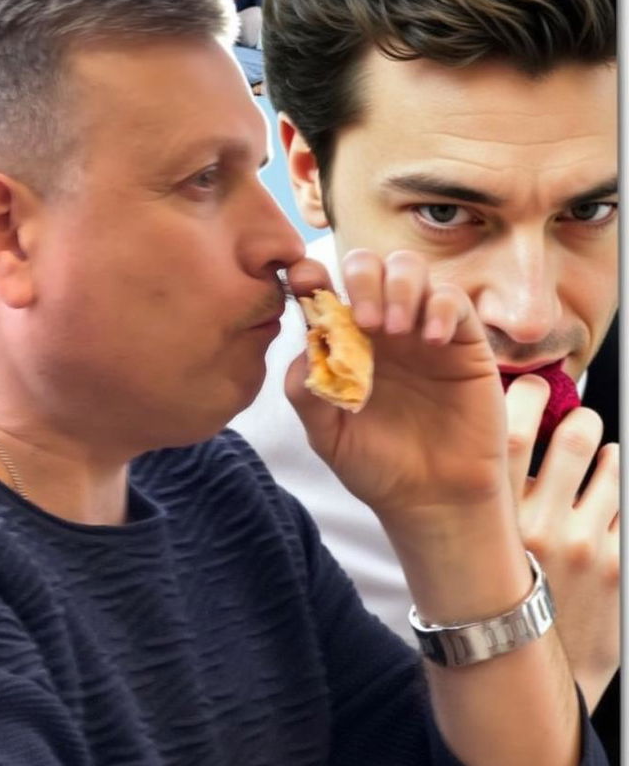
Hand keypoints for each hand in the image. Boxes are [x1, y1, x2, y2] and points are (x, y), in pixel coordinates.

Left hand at [286, 249, 508, 520]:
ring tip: (395, 331)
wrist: (433, 500)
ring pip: (411, 270)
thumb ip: (306, 391)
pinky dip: (440, 309)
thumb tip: (302, 347)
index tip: (306, 281)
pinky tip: (431, 340)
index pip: (326, 290)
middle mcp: (383, 328)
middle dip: (363, 278)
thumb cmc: (379, 467)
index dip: (313, 275)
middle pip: (370, 265)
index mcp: (345, 342)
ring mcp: (422, 330)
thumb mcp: (328, 435)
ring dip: (399, 287)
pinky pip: (454, 301)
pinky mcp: (464, 342)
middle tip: (365, 321)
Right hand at [505, 375, 618, 711]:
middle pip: (572, 436)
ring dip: (604, 452)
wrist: (529, 680)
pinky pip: (627, 502)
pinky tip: (610, 490)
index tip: (532, 391)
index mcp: (493, 523)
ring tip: (598, 456)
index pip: (510, 433)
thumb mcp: (471, 553)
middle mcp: (540, 529)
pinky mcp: (619, 567)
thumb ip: (479, 502)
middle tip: (575, 421)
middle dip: (578, 418)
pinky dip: (620, 486)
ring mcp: (586, 547)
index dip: (525, 398)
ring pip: (609, 464)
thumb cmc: (495, 607)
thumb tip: (489, 436)